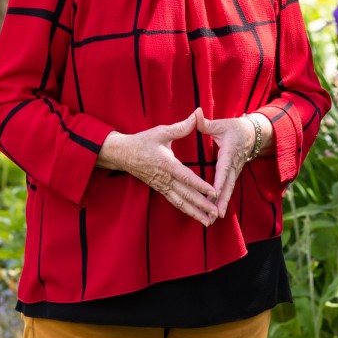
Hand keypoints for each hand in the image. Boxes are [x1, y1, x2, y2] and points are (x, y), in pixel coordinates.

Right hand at [98, 108, 218, 226]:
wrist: (122, 154)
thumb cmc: (142, 141)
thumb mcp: (161, 131)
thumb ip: (181, 126)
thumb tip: (197, 114)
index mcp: (167, 165)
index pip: (187, 178)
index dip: (201, 186)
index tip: (213, 193)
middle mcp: (165, 179)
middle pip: (186, 195)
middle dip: (201, 205)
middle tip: (215, 214)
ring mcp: (162, 186)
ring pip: (180, 202)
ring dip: (194, 212)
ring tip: (208, 222)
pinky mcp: (159, 189)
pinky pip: (174, 202)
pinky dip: (185, 210)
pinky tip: (195, 216)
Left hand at [198, 114, 256, 218]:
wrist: (253, 134)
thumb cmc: (235, 128)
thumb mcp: (221, 124)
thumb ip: (206, 123)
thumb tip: (195, 113)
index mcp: (228, 153)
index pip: (223, 169)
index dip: (219, 182)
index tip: (214, 193)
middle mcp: (233, 166)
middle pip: (228, 185)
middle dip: (222, 200)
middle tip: (216, 214)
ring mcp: (234, 172)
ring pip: (229, 190)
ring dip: (222, 204)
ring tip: (215, 218)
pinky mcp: (233, 175)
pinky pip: (228, 190)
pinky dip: (223, 201)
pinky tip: (217, 212)